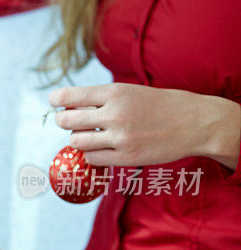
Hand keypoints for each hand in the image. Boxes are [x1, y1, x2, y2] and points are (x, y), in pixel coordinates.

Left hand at [50, 83, 240, 167]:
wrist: (195, 122)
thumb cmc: (159, 105)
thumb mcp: (130, 91)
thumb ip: (100, 99)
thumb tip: (66, 107)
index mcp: (115, 93)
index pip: (69, 96)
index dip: (56, 100)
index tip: (54, 102)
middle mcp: (115, 114)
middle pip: (67, 121)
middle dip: (63, 121)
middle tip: (68, 121)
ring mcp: (120, 138)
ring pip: (77, 142)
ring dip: (78, 139)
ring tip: (90, 134)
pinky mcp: (126, 158)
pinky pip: (93, 158)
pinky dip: (92, 154)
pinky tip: (102, 148)